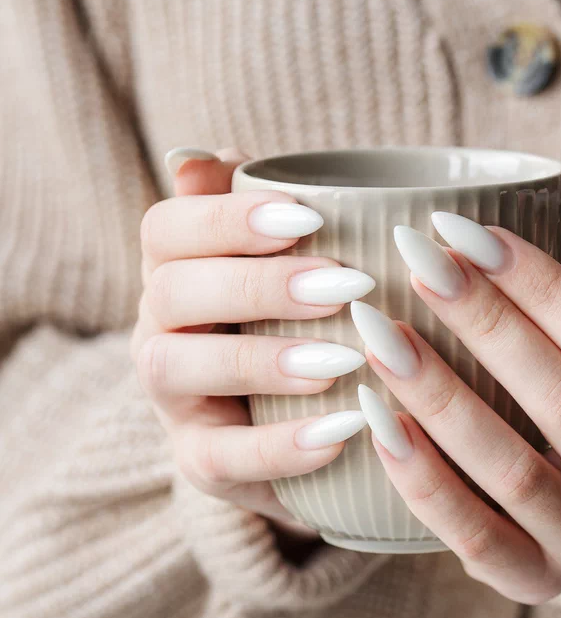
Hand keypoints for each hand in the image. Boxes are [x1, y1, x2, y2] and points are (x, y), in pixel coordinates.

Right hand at [131, 147, 373, 539]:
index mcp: (175, 266)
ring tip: (344, 359)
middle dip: (258, 284)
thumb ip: (253, 202)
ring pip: (177, 369)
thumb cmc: (297, 311)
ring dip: (263, 360)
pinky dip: (280, 447)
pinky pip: (219, 459)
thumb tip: (198, 155)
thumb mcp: (288, 254)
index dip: (228, 218)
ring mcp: (170, 398)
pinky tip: (344, 430)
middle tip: (346, 285)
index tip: (309, 216)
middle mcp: (157, 326)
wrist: (298, 416)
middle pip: (171, 291)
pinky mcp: (197, 462)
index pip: (166, 228)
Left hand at [351, 186, 560, 602]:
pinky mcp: (533, 581)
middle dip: (484, 323)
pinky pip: (471, 535)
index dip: (543, 287)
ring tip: (376, 329)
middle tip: (416, 259)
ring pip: (511, 472)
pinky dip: (420, 477)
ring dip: (437, 395)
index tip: (467, 231)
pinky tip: (374, 414)